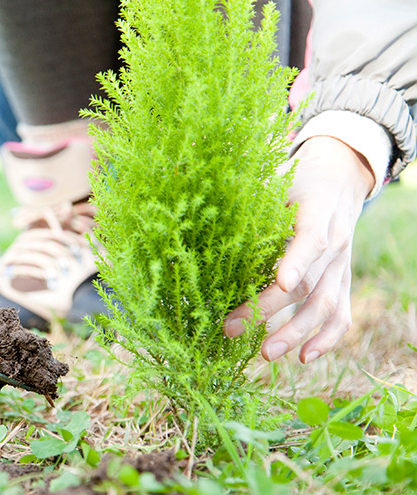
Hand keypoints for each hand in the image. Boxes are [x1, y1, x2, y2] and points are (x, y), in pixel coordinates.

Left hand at [225, 136, 375, 362]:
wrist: (338, 181)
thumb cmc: (294, 182)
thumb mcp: (273, 179)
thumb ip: (246, 193)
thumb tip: (198, 196)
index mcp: (318, 212)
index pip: (311, 239)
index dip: (297, 261)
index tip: (280, 282)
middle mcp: (337, 242)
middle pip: (307, 283)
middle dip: (270, 309)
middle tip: (233, 328)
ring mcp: (342, 267)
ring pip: (325, 306)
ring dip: (296, 333)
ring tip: (266, 354)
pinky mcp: (342, 283)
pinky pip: (340, 316)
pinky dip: (326, 340)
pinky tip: (303, 358)